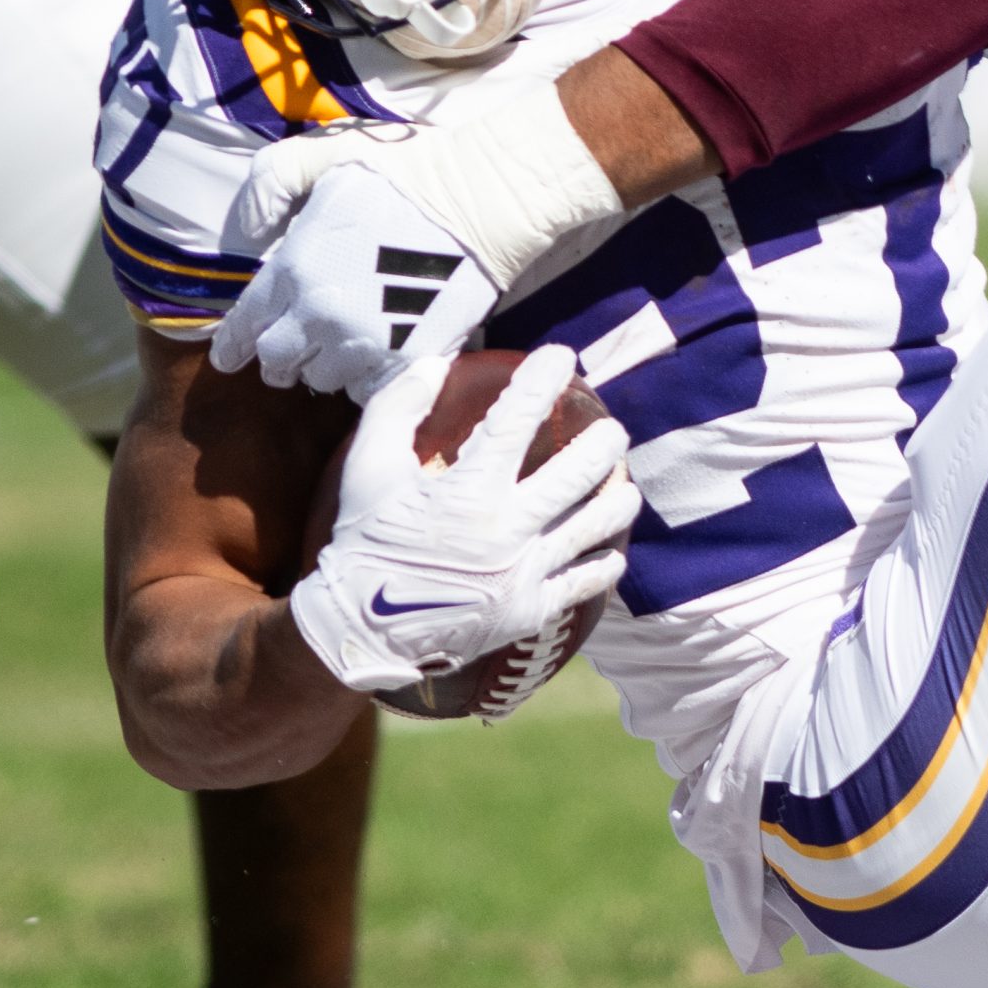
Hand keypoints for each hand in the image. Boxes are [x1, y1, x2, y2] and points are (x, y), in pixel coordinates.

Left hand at [216, 85, 620, 399]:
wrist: (481, 202)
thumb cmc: (404, 174)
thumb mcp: (322, 156)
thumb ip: (269, 186)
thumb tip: (244, 235)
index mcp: (293, 269)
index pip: (244, 327)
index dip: (233, 346)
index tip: (231, 357)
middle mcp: (320, 315)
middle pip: (278, 363)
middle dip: (280, 359)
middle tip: (293, 352)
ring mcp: (365, 343)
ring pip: (323, 382)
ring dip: (326, 368)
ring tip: (341, 350)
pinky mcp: (408, 360)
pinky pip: (369, 392)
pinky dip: (367, 380)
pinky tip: (376, 358)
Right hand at [288, 346, 638, 694]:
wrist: (361, 631)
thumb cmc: (365, 543)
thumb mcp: (367, 470)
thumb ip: (397, 409)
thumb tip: (437, 363)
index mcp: (468, 490)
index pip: (517, 420)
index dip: (542, 380)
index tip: (562, 356)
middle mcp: (506, 529)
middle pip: (578, 473)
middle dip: (603, 443)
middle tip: (611, 431)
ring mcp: (524, 573)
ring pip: (594, 526)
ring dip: (618, 502)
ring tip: (627, 487)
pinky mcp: (530, 610)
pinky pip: (583, 582)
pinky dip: (603, 565)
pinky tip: (612, 551)